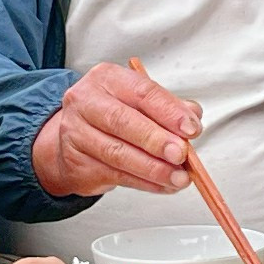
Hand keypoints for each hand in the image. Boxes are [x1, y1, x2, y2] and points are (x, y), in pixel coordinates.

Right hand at [31, 63, 195, 198]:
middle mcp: (86, 102)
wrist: (70, 139)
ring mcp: (77, 133)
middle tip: (180, 154)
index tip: (191, 128)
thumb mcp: (138, 101)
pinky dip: (145, 183)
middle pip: (123, 122)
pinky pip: (116, 176)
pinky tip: (163, 185)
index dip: (169, 111)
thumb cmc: (110, 116)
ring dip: (154, 169)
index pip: (142, 92)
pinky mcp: (76, 162)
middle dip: (157, 141)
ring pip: (118, 154)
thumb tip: (192, 116)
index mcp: (107, 79)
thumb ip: (167, 107)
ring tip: (177, 177)